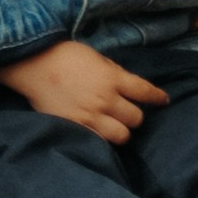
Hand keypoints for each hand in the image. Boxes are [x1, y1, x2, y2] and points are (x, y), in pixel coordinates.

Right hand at [0, 38, 166, 142]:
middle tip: (127, 113)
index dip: (158, 97)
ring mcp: (91, 116)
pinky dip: (102, 138)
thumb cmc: (65, 55)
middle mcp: (105, 99)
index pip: (145, 91)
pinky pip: (99, 142)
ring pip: (122, 135)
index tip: (164, 101)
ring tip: (114, 126)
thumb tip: (128, 87)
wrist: (34, 64)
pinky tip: (99, 132)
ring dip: (121, 130)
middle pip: (136, 118)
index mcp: (112, 77)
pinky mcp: (76, 127)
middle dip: (134, 115)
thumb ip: (114, 73)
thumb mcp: (96, 58)